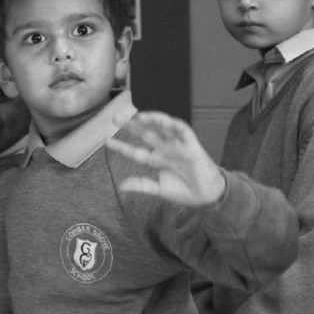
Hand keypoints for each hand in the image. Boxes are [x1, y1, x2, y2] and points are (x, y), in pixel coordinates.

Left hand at [108, 112, 225, 206]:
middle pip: (146, 133)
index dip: (121, 146)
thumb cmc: (185, 191)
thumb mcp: (158, 189)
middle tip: (116, 119)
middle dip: (132, 126)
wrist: (206, 196)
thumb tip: (121, 186)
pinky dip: (175, 124)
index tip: (106, 142)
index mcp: (156, 159)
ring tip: (140, 116)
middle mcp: (165, 149)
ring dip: (153, 120)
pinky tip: (165, 120)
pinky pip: (183, 130)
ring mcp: (178, 145)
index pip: (135, 150)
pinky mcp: (192, 145)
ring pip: (163, 127)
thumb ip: (141, 185)